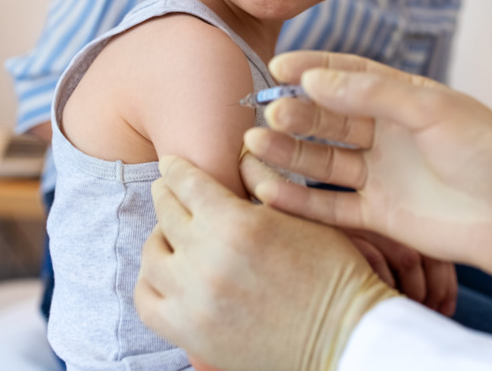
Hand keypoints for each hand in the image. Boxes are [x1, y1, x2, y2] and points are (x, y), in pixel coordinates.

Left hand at [136, 155, 397, 370]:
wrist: (345, 335)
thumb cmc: (332, 270)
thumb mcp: (302, 215)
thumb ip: (264, 183)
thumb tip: (239, 156)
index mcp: (237, 223)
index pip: (186, 183)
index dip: (175, 168)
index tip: (170, 164)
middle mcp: (208, 258)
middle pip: (166, 213)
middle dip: (166, 195)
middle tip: (167, 190)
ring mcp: (195, 299)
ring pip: (152, 254)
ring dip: (159, 237)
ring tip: (170, 233)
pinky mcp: (192, 333)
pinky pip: (147, 301)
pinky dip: (149, 281)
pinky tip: (164, 272)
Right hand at [241, 50, 491, 327]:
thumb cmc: (489, 152)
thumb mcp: (433, 108)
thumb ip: (372, 92)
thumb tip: (313, 78)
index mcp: (400, 99)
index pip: (346, 75)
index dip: (311, 68)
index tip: (278, 65)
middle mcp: (383, 133)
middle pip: (327, 118)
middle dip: (296, 113)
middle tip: (269, 111)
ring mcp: (378, 174)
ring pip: (321, 159)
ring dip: (288, 152)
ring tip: (255, 144)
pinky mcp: (377, 214)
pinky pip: (330, 204)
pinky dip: (299, 198)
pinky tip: (269, 187)